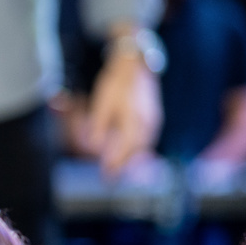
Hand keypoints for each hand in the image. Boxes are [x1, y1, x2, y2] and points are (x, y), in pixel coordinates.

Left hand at [86, 55, 161, 178]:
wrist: (134, 64)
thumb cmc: (116, 82)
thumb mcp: (102, 102)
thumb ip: (98, 124)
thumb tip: (91, 146)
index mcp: (134, 119)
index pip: (125, 149)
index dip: (116, 164)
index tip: (106, 177)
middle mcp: (147, 122)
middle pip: (135, 151)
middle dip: (122, 166)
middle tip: (109, 180)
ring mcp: (153, 120)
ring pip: (142, 146)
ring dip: (131, 160)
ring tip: (117, 171)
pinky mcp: (153, 117)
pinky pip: (146, 139)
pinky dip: (137, 149)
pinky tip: (129, 155)